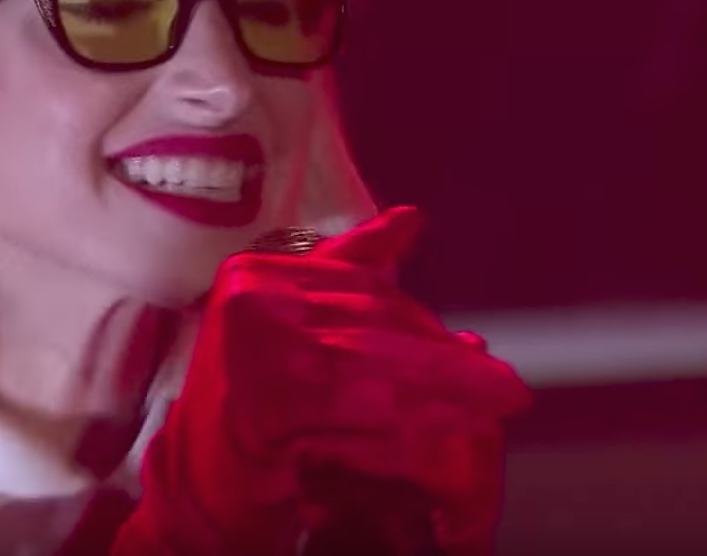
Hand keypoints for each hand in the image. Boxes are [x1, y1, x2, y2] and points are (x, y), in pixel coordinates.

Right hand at [112, 208, 530, 555]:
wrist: (200, 487)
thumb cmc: (254, 403)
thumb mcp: (295, 324)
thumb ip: (349, 270)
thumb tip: (411, 219)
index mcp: (257, 272)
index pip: (359, 288)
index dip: (422, 321)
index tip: (476, 348)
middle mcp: (250, 300)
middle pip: (370, 327)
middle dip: (443, 362)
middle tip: (506, 388)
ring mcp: (250, 351)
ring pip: (371, 370)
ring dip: (439, 394)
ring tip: (491, 409)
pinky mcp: (261, 408)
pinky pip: (355, 417)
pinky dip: (403, 428)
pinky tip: (445, 436)